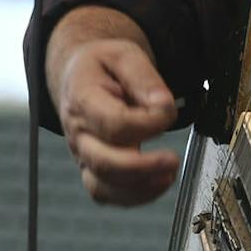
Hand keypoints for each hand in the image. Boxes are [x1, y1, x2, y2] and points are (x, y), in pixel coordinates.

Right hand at [45, 6, 180, 205]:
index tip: (168, 112)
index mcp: (81, 99)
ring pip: (102, 186)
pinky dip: (134, 196)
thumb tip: (163, 105)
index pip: (113, 123)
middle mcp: (78, 132)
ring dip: (140, 187)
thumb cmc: (102, 66)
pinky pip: (106, 195)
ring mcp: (83, 155)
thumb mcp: (123, 54)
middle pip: (103, 162)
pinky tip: (159, 182)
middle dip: (142, 167)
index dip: (146, 124)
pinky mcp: (93, 169)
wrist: (79, 75)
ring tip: (169, 174)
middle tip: (172, 159)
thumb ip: (144, 77)